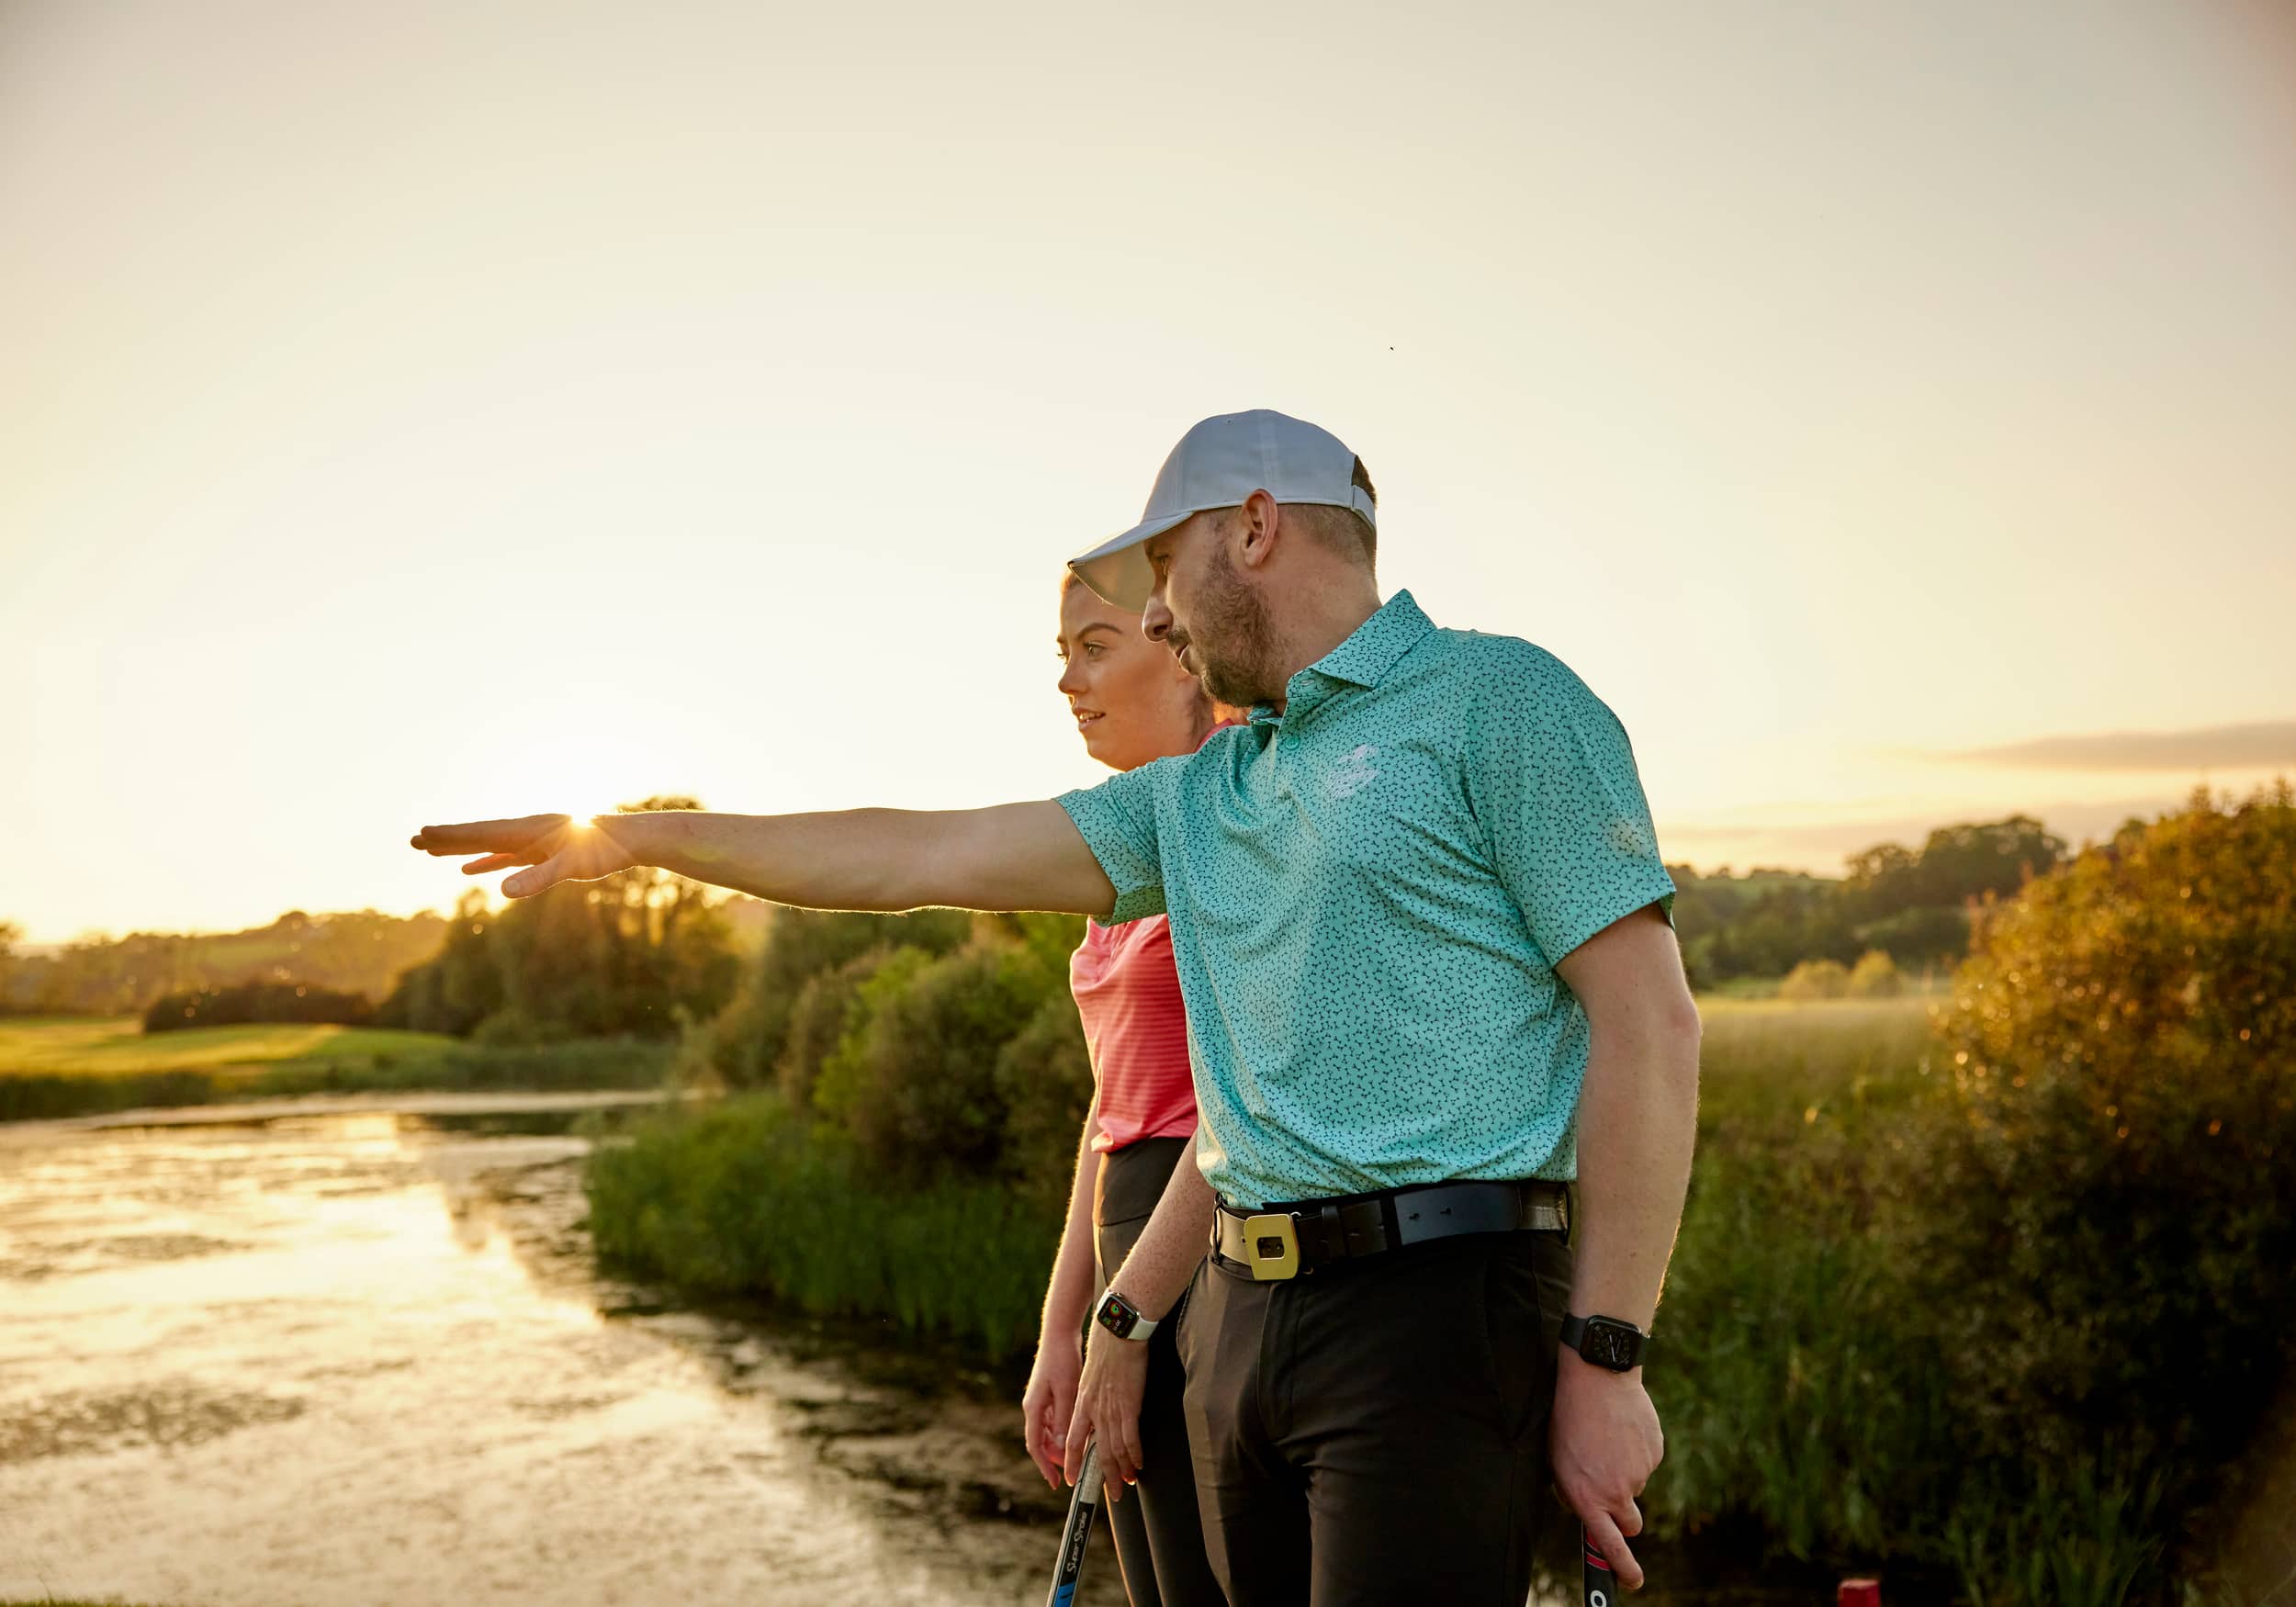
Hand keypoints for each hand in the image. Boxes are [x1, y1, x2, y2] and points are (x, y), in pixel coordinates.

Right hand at [410, 814, 637, 897]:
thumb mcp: (570, 866)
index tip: (421, 834)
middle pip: (476, 836)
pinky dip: (486, 862)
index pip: (479, 834)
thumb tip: (501, 891)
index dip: (450, 836)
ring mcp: (533, 841)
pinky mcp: (542, 852)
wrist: (630, 840)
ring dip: (460, 849)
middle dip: (445, 839)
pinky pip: (506, 856)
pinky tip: (470, 869)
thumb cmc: (603, 850)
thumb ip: (537, 879)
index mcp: (527, 830)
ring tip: (431, 850)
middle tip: (412, 839)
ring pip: (488, 845)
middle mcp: (526, 831)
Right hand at [1021, 1327, 1082, 1489]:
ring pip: (1049, 1432)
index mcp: (1033, 1408)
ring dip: (1060, 1445)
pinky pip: (1054, 1420)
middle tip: (1073, 1469)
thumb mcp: (1066, 1391)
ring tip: (1078, 1455)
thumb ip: (1063, 1419)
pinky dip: (1063, 1431)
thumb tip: (1063, 1447)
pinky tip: (1078, 1433)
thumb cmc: (1062, 1359)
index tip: (1056, 1482)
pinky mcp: (1048, 1394)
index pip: (1036, 1447)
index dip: (1045, 1467)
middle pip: (1041, 1442)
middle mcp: (1034, 1407)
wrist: (1060, 1333)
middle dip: (1055, 1459)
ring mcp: (1040, 1401)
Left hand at [1061, 1321, 1149, 1502]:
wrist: (1117, 1333)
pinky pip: (1130, 1439)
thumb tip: (1096, 1408)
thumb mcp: (1090, 1374)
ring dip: (1121, 1470)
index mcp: (1081, 1403)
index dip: (1072, 1463)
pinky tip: (1138, 1465)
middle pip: (1097, 1453)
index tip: (1072, 1479)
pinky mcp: (1128, 1405)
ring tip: (1126, 1484)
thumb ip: (1091, 1395)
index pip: (1072, 1442)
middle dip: (1103, 1476)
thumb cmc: (1107, 1347)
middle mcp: (1093, 1411)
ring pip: (1114, 1450)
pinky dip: (1135, 1455)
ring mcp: (1110, 1410)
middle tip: (1110, 1493)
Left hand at [1550, 1350, 1663, 1590]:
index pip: (1609, 1545)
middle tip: (1613, 1492)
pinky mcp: (1655, 1453)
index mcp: (1586, 1497)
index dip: (1622, 1568)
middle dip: (1625, 1517)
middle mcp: (1615, 1491)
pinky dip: (1636, 1451)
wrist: (1596, 1378)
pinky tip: (1620, 1428)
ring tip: (1605, 1440)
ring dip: (1624, 1472)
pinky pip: (1645, 1462)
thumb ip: (1573, 1491)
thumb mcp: (1557, 1460)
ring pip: (1635, 1486)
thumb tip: (1587, 1508)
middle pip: (1631, 1524)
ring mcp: (1639, 1473)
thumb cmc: (1567, 1418)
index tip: (1632, 1581)